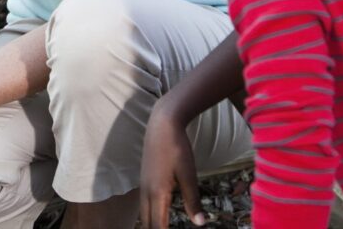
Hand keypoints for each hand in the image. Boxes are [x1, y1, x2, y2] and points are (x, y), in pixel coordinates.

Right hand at [139, 103, 205, 228]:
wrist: (162, 124)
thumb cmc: (177, 148)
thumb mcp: (189, 174)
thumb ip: (192, 200)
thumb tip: (199, 223)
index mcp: (158, 193)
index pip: (158, 225)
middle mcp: (146, 191)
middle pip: (147, 223)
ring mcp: (143, 184)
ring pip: (144, 214)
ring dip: (152, 225)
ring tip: (161, 228)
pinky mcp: (144, 179)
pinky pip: (144, 204)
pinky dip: (150, 215)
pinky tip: (157, 215)